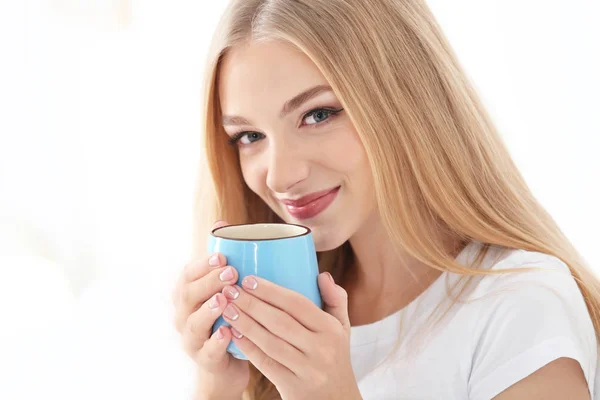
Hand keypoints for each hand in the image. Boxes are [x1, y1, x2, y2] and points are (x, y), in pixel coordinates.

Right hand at [172, 221, 249, 398]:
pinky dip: (216, 342)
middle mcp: (183, 315)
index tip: (222, 256)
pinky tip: (228, 333)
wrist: (226, 362)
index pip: (187, 275)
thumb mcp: (220, 288)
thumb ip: (219, 261)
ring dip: (209, 310)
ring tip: (224, 300)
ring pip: (193, 323)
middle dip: (209, 282)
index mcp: (186, 294)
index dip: (203, 265)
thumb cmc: (224, 316)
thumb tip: (222, 223)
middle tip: (232, 272)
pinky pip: (207, 351)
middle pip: (188, 296)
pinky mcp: (204, 359)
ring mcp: (191, 339)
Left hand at [220, 271, 361, 399]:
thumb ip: (335, 299)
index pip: (298, 304)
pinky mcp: (292, 387)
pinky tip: (234, 333)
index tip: (248, 280)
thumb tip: (322, 274)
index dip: (271, 291)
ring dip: (245, 324)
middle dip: (252, 304)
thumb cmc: (335, 356)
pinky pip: (266, 364)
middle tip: (230, 291)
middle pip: (280, 322)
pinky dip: (248, 347)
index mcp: (331, 330)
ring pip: (269, 342)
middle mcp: (321, 349)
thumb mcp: (342, 328)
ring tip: (227, 309)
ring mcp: (307, 370)